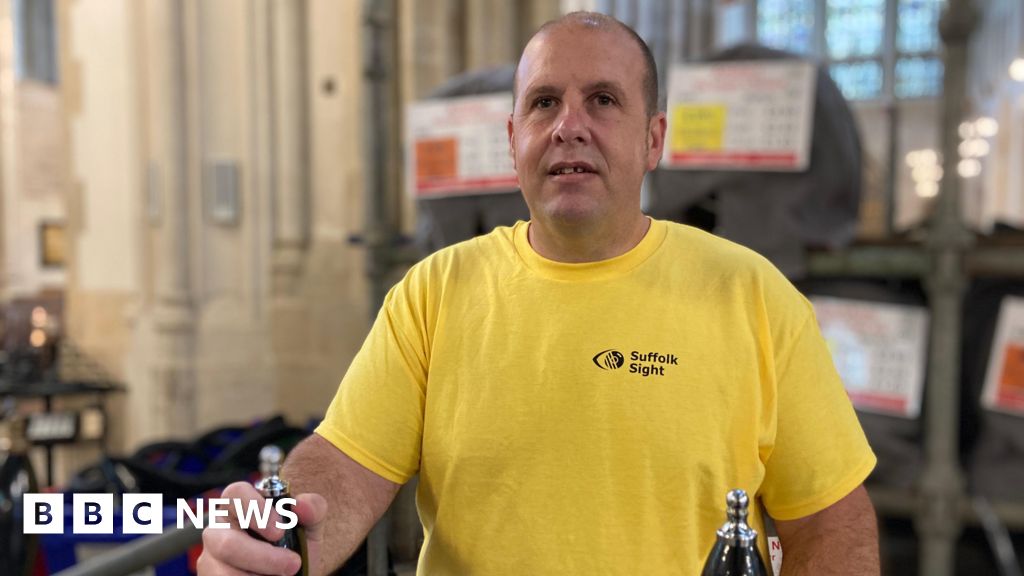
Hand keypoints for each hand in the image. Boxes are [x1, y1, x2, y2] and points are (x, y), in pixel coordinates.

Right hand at [198, 481, 327, 575]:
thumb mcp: (310, 527)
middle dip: (263, 558)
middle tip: (293, 564)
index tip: (279, 531)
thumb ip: (313, 509)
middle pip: (227, 543)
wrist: (291, 574)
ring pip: (224, 572)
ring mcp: (210, 557)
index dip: (256, 510)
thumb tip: (302, 505)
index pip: (235, 493)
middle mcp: (219, 528)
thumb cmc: (295, 547)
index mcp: (240, 505)